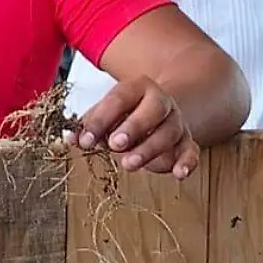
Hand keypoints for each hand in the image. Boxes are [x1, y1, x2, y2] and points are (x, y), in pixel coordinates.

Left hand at [73, 76, 200, 179]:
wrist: (158, 110)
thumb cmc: (125, 115)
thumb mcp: (105, 114)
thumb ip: (89, 126)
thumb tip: (71, 139)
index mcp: (137, 88)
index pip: (120, 98)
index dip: (102, 119)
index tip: (86, 140)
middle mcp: (160, 102)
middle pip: (153, 110)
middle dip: (133, 128)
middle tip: (115, 144)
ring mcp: (175, 122)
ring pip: (169, 133)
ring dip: (149, 149)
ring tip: (129, 164)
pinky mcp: (186, 141)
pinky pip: (191, 151)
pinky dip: (187, 163)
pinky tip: (179, 174)